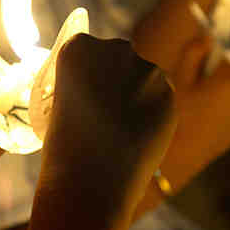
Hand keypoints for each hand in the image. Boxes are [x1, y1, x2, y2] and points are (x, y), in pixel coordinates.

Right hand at [39, 35, 176, 204]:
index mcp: (79, 48)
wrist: (93, 180)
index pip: (82, 48)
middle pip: (116, 57)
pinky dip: (151, 113)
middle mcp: (115, 49)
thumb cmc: (65, 149)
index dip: (83, 72)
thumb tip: (102, 93)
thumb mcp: (59, 107)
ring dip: (135, 94)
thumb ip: (82, 88)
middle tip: (105, 110)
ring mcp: (147, 70)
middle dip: (113, 77)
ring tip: (122, 129)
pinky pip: (159, 99)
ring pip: (142, 77)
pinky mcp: (169, 94)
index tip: (82, 92)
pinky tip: (138, 136)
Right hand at [159, 32, 229, 187]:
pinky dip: (229, 109)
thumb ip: (194, 52)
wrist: (178, 156)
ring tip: (202, 108)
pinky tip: (210, 120)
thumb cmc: (174, 115)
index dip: (212, 58)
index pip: (227, 54)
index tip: (198, 68)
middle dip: (218, 76)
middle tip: (196, 91)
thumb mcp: (178, 79)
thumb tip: (208, 36)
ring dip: (224, 93)